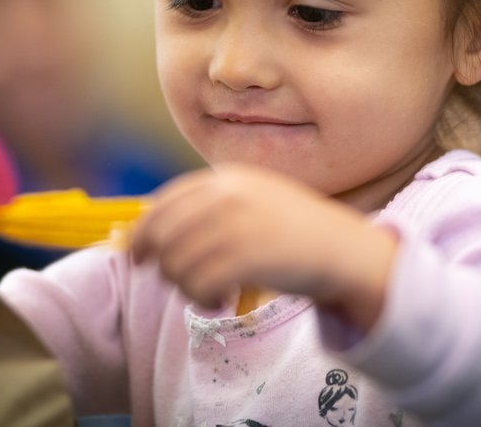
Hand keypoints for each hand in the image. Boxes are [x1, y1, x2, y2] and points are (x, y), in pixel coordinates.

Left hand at [131, 163, 397, 331]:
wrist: (345, 250)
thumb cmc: (294, 233)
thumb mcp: (253, 202)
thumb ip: (208, 209)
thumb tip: (146, 233)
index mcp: (226, 179)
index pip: (164, 204)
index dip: (143, 233)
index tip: (136, 257)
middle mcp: (228, 195)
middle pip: (164, 237)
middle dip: (166, 267)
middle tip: (186, 284)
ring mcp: (238, 223)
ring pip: (177, 265)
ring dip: (188, 289)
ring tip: (211, 294)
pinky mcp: (248, 255)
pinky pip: (198, 284)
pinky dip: (203, 299)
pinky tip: (222, 302)